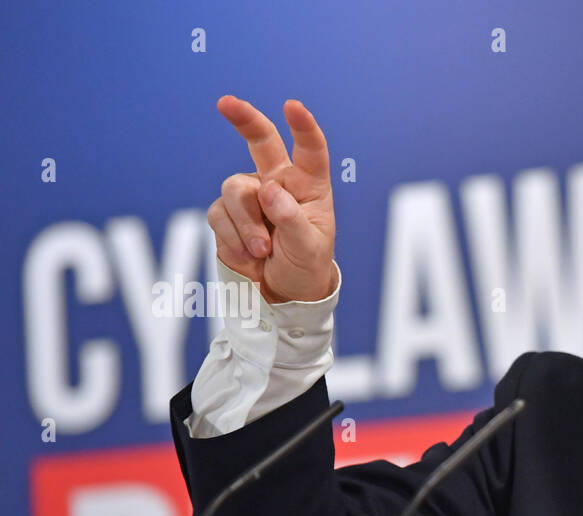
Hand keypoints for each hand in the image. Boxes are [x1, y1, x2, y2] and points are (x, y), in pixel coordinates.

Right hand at [206, 95, 336, 303]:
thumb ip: (291, 219)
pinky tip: (248, 254)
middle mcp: (278, 182)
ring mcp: (250, 194)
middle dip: (243, 118)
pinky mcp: (226, 212)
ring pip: (235, 190)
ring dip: (247, 224)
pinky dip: (233, 237)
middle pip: (260, 140)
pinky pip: (218, 214)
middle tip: (225, 102)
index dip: (302, 126)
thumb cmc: (305, 265)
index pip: (310, 150)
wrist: (283, 291)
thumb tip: (268, 190)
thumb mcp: (308, 248)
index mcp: (309, 186)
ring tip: (263, 251)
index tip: (293, 106)